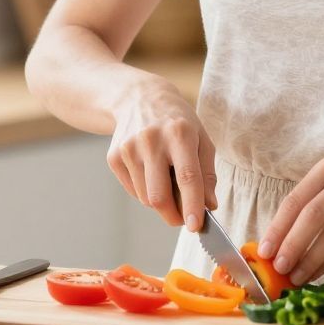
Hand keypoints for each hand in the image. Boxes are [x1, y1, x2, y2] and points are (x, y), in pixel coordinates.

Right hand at [106, 74, 217, 231]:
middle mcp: (151, 140)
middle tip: (184, 217)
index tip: (195, 226)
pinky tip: (150, 172)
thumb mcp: (201, 138)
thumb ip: (207, 173)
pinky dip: (145, 192)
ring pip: (145, 198)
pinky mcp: (114, 157)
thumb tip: (209, 206)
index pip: (187, 177)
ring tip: (167, 181)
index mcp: (179, 133)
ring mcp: (129, 148)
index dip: (192, 205)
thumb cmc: (177, 122)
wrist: (139, 98)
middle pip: (158, 196)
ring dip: (160, 201)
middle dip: (173, 216)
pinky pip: (133, 191)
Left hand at [257, 152, 323, 286]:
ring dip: (311, 259)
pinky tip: (319, 272)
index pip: (295, 200)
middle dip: (291, 244)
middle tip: (278, 267)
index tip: (264, 250)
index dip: (277, 227)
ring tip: (296, 276)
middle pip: (311, 215)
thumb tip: (281, 238)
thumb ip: (314, 201)